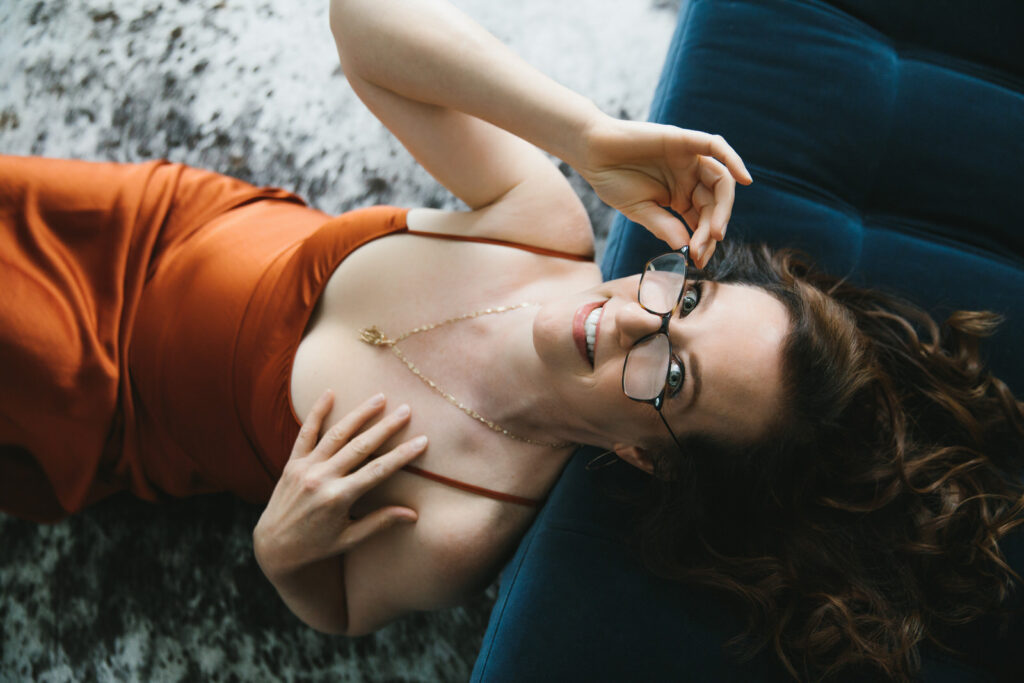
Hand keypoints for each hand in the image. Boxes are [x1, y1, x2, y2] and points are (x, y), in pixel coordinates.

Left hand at [253, 390, 426, 579]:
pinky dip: (316, 412)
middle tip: (406, 410)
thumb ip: (380, 523)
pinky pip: (305, 433)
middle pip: (360, 447)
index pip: (378, 471)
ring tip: (380, 398)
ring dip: (359, 414)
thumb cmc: (316, 546)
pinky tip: (330, 393)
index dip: (402, 455)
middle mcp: (321, 479)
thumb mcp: (349, 539)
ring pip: (336, 434)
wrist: (273, 547)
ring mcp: (304, 468)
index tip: (422, 441)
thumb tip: (413, 515)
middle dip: (385, 427)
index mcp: (337, 498)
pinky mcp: (291, 463)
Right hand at [576, 115, 751, 267]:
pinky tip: (744, 179)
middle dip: (713, 227)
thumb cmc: (612, 180)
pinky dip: (733, 159)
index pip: (702, 219)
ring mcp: (689, 158)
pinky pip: (716, 146)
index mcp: (680, 195)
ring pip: (721, 179)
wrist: (592, 152)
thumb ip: (664, 226)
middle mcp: (689, 176)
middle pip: (715, 202)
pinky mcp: (684, 139)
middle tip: (704, 248)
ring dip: (723, 207)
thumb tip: (686, 248)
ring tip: (715, 232)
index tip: (698, 259)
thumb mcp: (640, 211)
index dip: (704, 240)